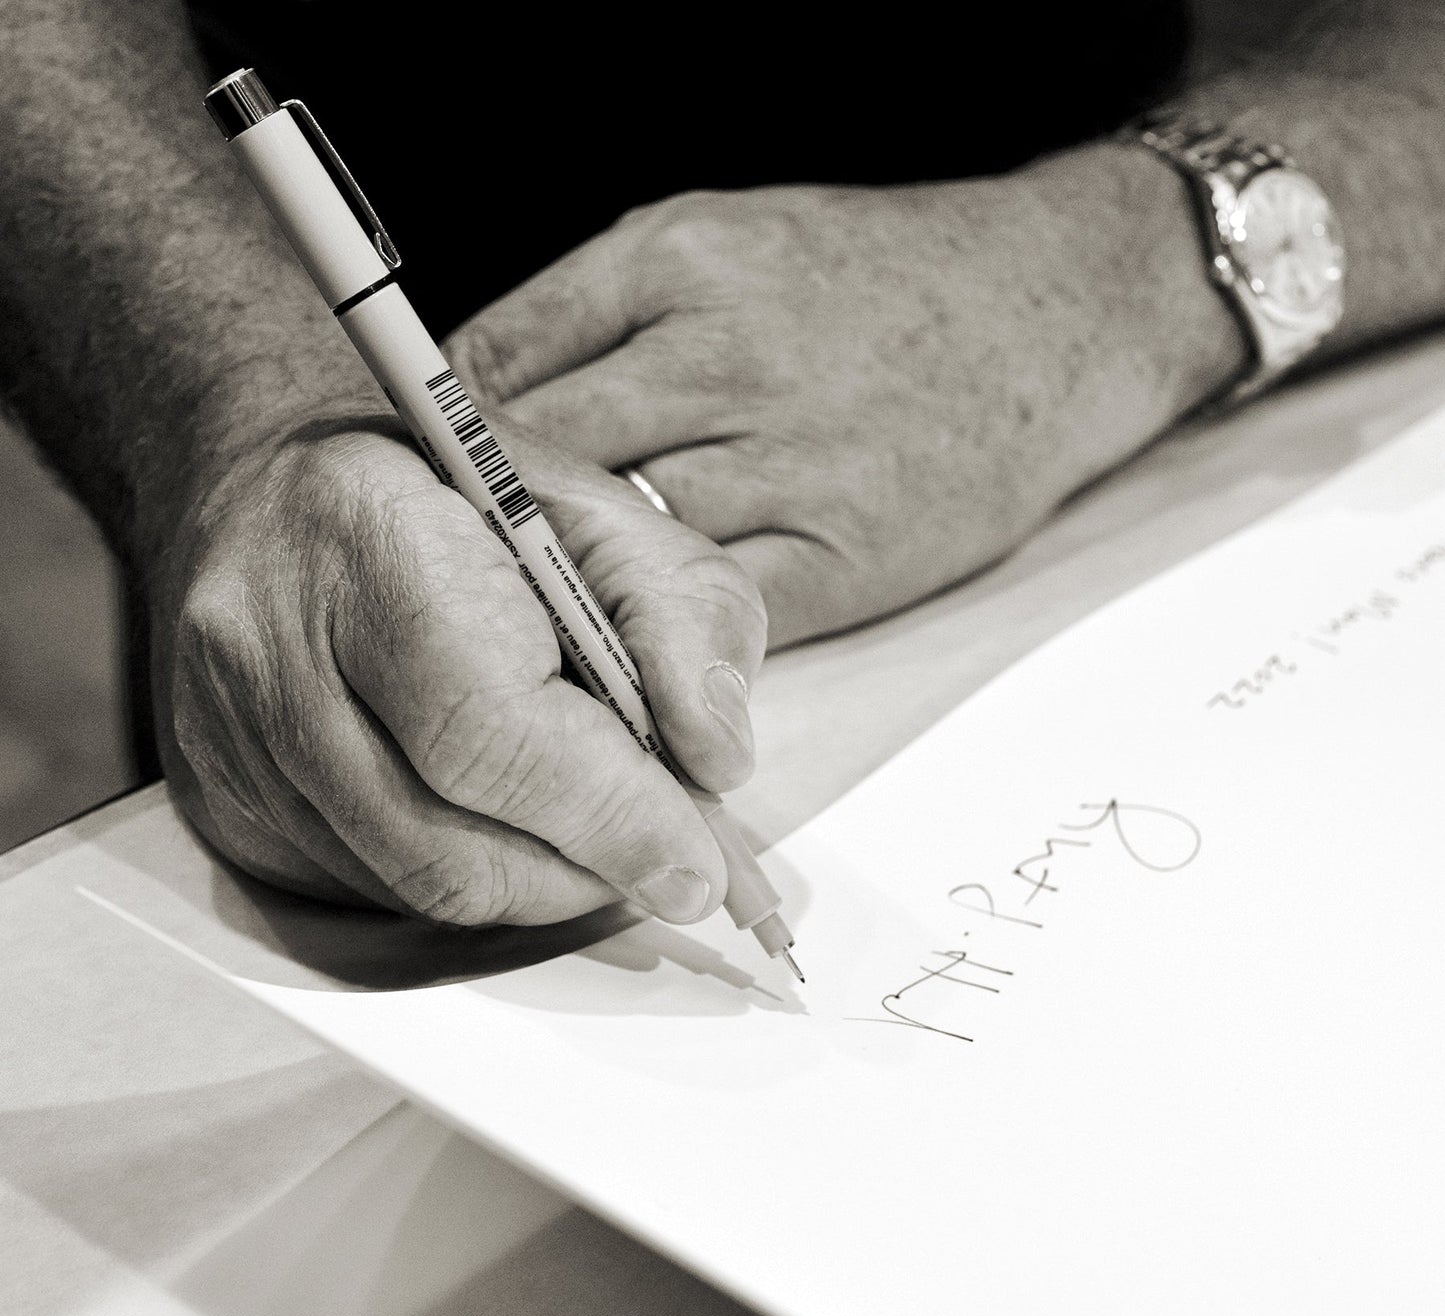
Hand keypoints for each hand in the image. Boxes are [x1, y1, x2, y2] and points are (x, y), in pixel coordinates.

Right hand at [146, 410, 766, 927]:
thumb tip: (717, 759)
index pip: (488, 727)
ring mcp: (229, 737)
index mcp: (368, 531)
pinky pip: (370, 892)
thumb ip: (686, 617)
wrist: (275, 486)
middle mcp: (268, 643)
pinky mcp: (222, 802)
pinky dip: (470, 878)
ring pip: (413, 886)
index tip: (697, 865)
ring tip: (598, 834)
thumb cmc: (454, 496)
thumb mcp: (606, 514)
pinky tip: (507, 821)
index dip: (608, 816)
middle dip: (587, 871)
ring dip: (539, 886)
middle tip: (667, 861)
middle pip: (446, 841)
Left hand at [448, 145, 1242, 645]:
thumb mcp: (731, 235)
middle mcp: (728, 357)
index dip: (443, 436)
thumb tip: (482, 394)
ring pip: (618, 548)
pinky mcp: (844, 558)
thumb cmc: (883, 279)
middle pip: (543, 461)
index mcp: (684, 259)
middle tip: (442, 574)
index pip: (503, 359)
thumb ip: (608, 307)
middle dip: (484, 523)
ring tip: (525, 621)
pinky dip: (658, 635)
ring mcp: (790, 464)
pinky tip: (631, 640)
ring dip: (563, 591)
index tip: (417, 484)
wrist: (1059, 312)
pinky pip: (712, 613)